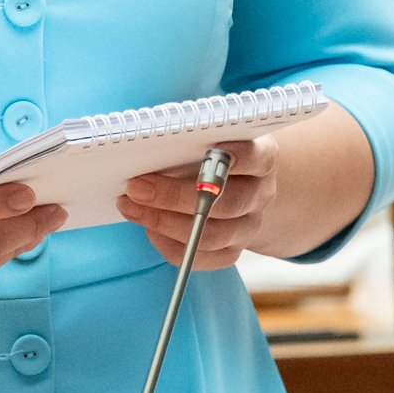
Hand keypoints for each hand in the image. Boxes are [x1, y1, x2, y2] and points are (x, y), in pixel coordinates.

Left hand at [116, 137, 275, 270]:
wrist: (232, 183)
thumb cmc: (211, 151)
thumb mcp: (210, 135)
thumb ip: (191, 136)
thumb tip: (148, 140)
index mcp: (262, 159)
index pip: (257, 157)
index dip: (238, 155)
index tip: (211, 147)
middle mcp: (260, 195)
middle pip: (228, 203)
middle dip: (175, 196)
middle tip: (137, 187)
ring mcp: (248, 227)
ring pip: (212, 236)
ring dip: (163, 222)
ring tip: (131, 206)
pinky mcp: (231, 251)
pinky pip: (200, 258)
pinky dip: (168, 244)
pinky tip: (148, 226)